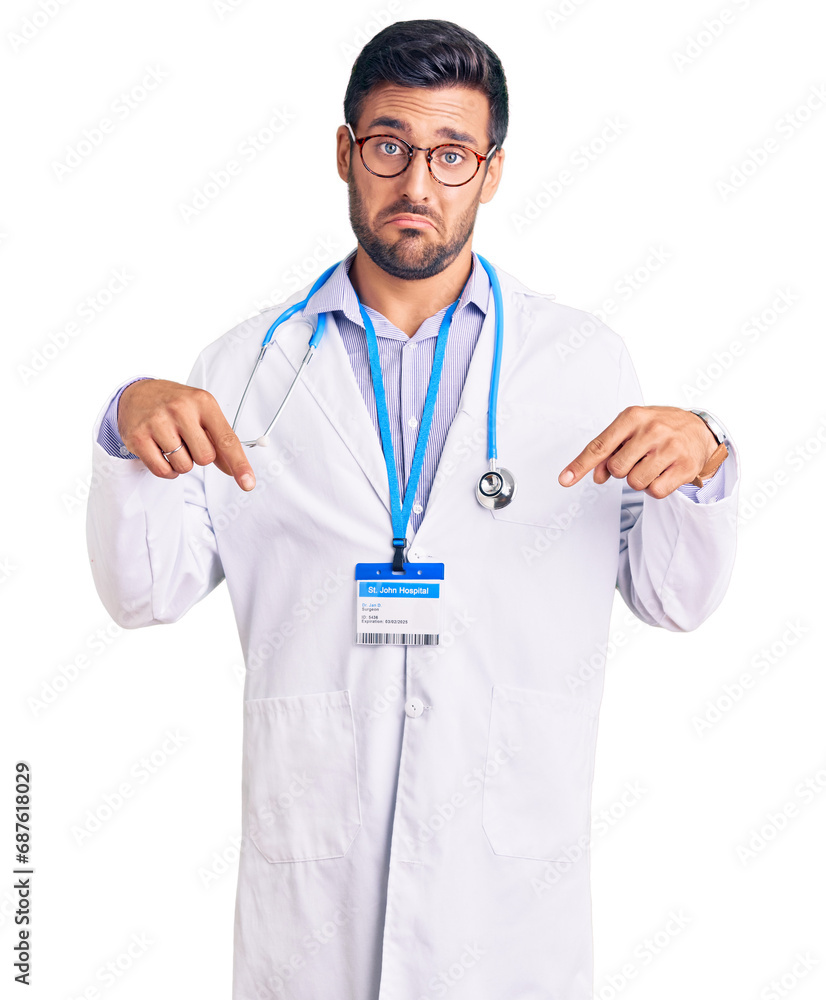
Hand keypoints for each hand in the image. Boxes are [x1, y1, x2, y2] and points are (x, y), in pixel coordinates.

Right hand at [118, 379, 255, 489]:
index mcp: (203, 402)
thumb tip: (235, 470)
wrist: (138, 393)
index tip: (248, 483)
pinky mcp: (138, 437)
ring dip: (182, 462)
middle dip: (200, 456)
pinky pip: (163, 470)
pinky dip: (167, 470)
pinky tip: (162, 452)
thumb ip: (220, 441)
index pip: (226, 440)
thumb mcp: (203, 414)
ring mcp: (157, 422)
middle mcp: (180, 409)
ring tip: (173, 443)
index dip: (239, 464)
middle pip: (205, 458)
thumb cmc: (177, 406)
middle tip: (188, 440)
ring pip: (184, 466)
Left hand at [557, 405, 718, 498]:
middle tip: (637, 459)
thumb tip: (596, 475)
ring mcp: (670, 448)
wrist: (698, 427)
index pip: (600, 446)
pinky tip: (663, 473)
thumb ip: (609, 451)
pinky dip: (655, 488)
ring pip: (636, 482)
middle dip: (622, 470)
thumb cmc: (659, 428)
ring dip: (640, 480)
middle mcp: (652, 430)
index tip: (565, 479)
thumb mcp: (631, 430)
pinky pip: (655, 491)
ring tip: (652, 464)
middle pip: (617, 469)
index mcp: (632, 417)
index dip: (580, 465)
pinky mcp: (685, 466)